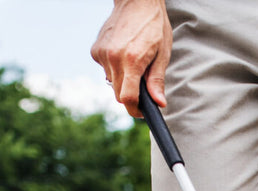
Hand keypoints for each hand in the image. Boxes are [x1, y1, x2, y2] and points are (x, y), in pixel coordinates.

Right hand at [90, 0, 171, 117]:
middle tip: (142, 84)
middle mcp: (113, 58)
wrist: (136, 1)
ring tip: (133, 61)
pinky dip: (114, 68)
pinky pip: (105, 70)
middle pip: (118, 94)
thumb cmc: (153, 26)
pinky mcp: (95, 51)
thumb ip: (157, 80)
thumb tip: (159, 103)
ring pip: (111, 83)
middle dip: (130, 95)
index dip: (136, 109)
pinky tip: (122, 53)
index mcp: (132, 60)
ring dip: (122, 80)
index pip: (128, 98)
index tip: (142, 111)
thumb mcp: (162, 53)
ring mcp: (102, 54)